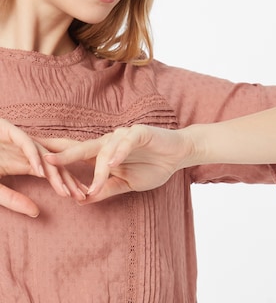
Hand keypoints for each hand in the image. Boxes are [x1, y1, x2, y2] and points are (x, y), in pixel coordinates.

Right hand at [0, 119, 86, 216]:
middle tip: (83, 195)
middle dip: (69, 179)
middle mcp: (26, 150)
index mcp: (25, 162)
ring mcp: (18, 139)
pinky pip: (24, 142)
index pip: (52, 174)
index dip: (67, 184)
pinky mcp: (7, 129)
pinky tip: (41, 171)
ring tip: (65, 190)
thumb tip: (37, 213)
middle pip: (53, 163)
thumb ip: (14, 200)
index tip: (81, 200)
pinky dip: (33, 155)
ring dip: (55, 172)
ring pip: (43, 154)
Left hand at [44, 125, 191, 203]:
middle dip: (65, 154)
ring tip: (95, 185)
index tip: (39, 164)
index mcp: (104, 153)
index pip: (79, 155)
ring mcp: (124, 136)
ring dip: (100, 169)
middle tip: (46, 160)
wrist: (177, 155)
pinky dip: (120, 152)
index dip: (61, 159)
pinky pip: (127, 142)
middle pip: (84, 147)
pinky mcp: (140, 133)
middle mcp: (110, 142)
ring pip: (106, 150)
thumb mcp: (126, 184)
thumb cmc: (152, 166)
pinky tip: (114, 162)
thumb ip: (106, 189)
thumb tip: (82, 200)